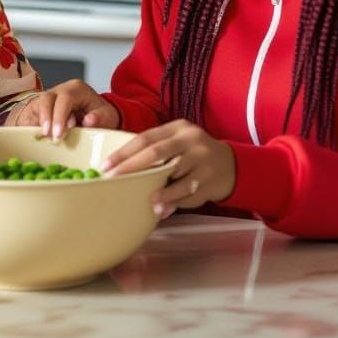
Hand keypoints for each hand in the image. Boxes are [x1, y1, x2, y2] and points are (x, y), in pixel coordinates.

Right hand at [11, 80, 119, 140]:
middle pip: (49, 99)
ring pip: (40, 104)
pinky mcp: (42, 107)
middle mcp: (61, 90)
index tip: (59, 133)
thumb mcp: (107, 116)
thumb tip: (89, 121)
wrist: (93, 117)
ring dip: (42, 121)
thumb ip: (100, 118)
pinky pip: (35, 113)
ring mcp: (50, 97)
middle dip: (49, 119)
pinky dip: (37, 124)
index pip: (66, 97)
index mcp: (77, 89)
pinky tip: (40, 136)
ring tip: (45, 137)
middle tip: (52, 137)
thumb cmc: (99, 116)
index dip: (60, 115)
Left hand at [101, 120, 235, 218]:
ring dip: (158, 191)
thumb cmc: (194, 153)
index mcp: (178, 128)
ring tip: (144, 201)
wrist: (231, 165)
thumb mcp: (178, 141)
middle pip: (158, 153)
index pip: (147, 137)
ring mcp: (203, 161)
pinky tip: (162, 209)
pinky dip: (173, 202)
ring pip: (175, 176)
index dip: (125, 152)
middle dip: (133, 167)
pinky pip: (188, 194)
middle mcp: (191, 141)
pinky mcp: (210, 181)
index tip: (106, 165)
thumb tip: (121, 165)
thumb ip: (156, 148)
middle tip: (114, 179)